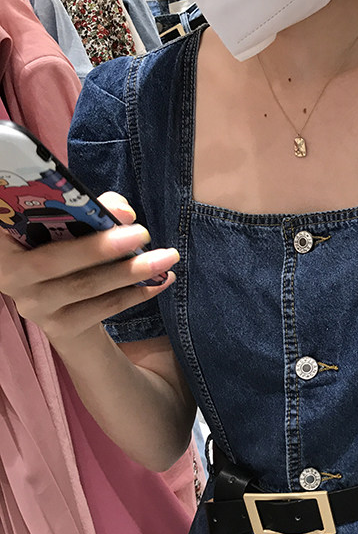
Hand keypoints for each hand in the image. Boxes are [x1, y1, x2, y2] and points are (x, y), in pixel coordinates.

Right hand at [0, 192, 178, 347]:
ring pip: (85, 286)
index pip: (8, 224)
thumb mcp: (70, 229)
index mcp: (4, 244)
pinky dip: (136, 293)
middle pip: (52, 261)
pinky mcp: (61, 327)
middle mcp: (9, 276)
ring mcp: (34, 305)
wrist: (68, 312)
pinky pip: (104, 308)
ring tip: (166, 257)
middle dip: (100, 246)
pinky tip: (161, 280)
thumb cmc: (68, 254)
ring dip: (130, 271)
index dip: (33, 211)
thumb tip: (123, 212)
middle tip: (141, 233)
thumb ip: (91, 211)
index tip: (75, 207)